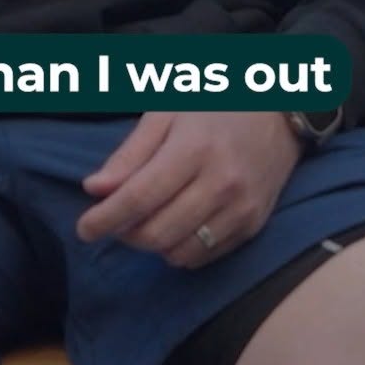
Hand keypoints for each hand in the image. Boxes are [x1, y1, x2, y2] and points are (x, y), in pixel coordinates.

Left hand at [76, 111, 303, 268]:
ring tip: (144, 221)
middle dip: (124, 233)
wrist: (280, 113)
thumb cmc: (215, 106)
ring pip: (179, 251)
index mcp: (194, 148)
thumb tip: (94, 189)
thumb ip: (130, 153)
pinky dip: (179, 250)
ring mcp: (240, 208)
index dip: (106, 217)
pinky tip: (174, 227)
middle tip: (114, 219)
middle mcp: (220, 182)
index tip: (84, 229)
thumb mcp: (167, 113)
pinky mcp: (253, 225)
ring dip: (151, 244)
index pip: (140, 197)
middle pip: (156, 231)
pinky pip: (204, 257)